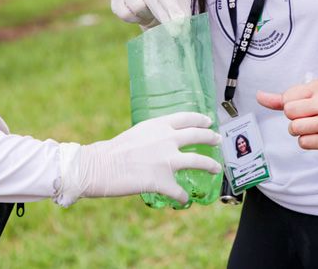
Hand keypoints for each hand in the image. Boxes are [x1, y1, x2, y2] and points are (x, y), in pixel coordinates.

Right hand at [59, 112, 220, 204]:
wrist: (100, 166)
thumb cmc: (113, 150)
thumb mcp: (137, 133)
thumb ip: (154, 134)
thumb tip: (165, 140)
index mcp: (159, 125)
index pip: (188, 118)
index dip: (201, 119)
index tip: (208, 121)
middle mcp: (168, 139)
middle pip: (199, 136)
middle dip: (211, 138)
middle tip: (217, 140)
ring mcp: (167, 160)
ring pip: (199, 161)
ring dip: (210, 166)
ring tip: (216, 169)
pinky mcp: (163, 181)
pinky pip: (180, 191)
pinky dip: (182, 196)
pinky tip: (183, 199)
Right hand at [110, 0, 190, 29]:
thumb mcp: (180, 1)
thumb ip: (182, 11)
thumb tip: (181, 25)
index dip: (171, 7)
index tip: (180, 20)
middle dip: (163, 16)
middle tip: (176, 32)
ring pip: (136, 8)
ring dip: (147, 15)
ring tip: (152, 12)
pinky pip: (124, 14)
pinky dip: (133, 18)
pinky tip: (140, 14)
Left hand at [256, 79, 317, 152]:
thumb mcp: (315, 91)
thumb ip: (286, 96)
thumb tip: (261, 97)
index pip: (287, 97)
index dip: (290, 104)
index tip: (303, 106)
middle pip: (289, 112)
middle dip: (294, 117)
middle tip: (308, 117)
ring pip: (294, 128)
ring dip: (299, 131)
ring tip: (313, 127)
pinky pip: (303, 143)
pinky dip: (307, 141)